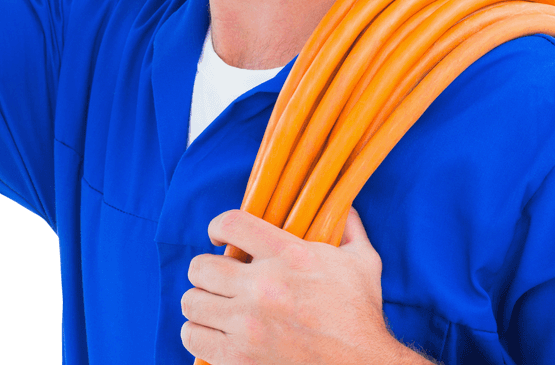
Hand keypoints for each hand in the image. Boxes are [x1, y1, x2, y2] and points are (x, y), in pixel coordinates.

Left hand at [181, 206, 398, 364]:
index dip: (217, 227)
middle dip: (205, 270)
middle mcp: (264, 287)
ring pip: (191, 302)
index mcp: (290, 255)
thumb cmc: (361, 315)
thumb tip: (342, 205)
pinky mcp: (240, 358)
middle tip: (216, 278)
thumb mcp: (363, 261)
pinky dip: (198, 334)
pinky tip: (213, 331)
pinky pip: (193, 337)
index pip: (231, 224)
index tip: (218, 238)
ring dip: (201, 303)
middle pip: (200, 267)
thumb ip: (349, 228)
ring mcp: (248, 325)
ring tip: (213, 306)